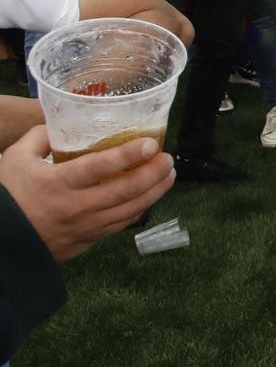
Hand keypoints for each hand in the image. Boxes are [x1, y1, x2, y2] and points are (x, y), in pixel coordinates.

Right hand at [0, 125, 175, 261]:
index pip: (101, 167)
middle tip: (168, 159)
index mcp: (58, 183)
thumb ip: (39, 137)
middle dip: (153, 174)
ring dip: (154, 193)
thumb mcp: (15, 159)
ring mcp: (84, 227)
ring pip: (130, 211)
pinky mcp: (86, 242)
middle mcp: (76, 207)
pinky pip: (119, 226)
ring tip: (168, 176)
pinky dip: (137, 211)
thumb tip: (59, 124)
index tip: (151, 144)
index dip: (129, 155)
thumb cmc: (6, 196)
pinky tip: (147, 199)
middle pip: (126, 191)